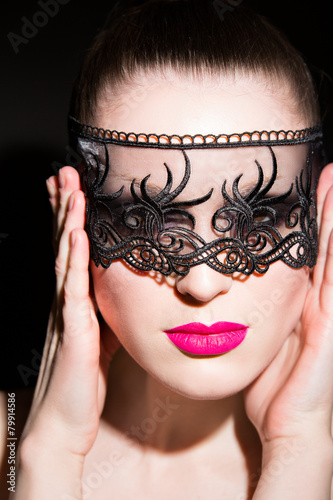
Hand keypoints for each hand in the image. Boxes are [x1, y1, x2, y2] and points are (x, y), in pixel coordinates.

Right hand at [16, 167, 119, 498]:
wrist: (64, 423)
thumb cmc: (83, 383)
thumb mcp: (101, 340)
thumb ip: (108, 315)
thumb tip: (127, 297)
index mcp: (73, 302)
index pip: (70, 250)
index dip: (68, 219)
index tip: (72, 190)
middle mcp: (65, 301)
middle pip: (63, 244)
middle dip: (63, 206)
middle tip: (64, 172)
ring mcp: (65, 313)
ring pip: (65, 258)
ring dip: (68, 221)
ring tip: (70, 188)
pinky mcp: (72, 330)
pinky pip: (72, 289)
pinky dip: (75, 260)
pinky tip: (77, 235)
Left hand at [244, 163, 332, 444]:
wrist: (291, 428)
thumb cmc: (271, 389)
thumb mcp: (256, 344)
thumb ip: (248, 317)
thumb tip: (222, 296)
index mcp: (297, 303)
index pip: (302, 253)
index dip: (304, 221)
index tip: (294, 189)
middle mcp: (317, 301)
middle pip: (321, 245)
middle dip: (323, 207)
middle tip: (320, 170)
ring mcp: (327, 311)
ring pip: (332, 255)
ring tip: (330, 178)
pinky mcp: (330, 323)